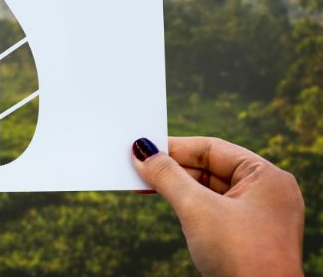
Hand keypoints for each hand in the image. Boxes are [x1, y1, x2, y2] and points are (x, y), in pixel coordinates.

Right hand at [132, 137, 303, 275]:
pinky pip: (211, 210)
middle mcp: (265, 192)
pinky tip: (166, 203)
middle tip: (137, 167)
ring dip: (176, 188)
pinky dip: (187, 206)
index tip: (142, 148)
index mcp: (267, 176)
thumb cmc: (240, 256)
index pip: (212, 149)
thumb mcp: (196, 209)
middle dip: (172, 169)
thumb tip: (142, 152)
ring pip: (207, 190)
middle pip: (208, 168)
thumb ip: (167, 176)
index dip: (174, 147)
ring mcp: (257, 216)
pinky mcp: (245, 236)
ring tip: (144, 184)